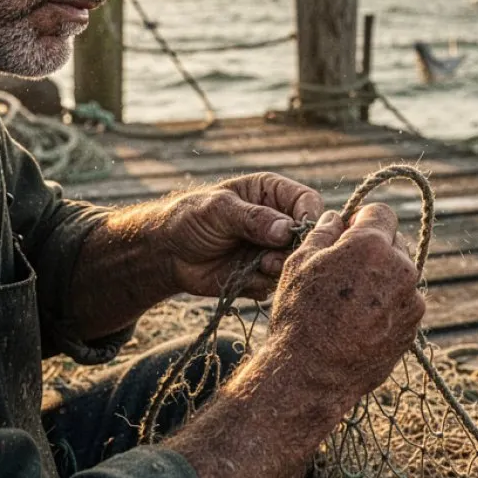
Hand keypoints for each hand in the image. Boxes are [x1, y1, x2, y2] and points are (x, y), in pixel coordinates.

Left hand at [154, 172, 321, 299]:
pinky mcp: (261, 275)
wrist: (168, 253)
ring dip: (276, 268)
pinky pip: (274, 284)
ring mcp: (270, 250)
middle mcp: (277, 221)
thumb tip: (286, 230)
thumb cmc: (191, 218)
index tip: (297, 232)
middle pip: (307, 236)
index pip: (307, 201)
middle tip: (271, 257)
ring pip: (293, 263)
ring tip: (256, 265)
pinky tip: (241, 276)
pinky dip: (261, 283)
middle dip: (292, 249)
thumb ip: (252, 218)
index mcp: (272, 194)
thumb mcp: (219, 210)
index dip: (309, 217)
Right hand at [265, 204, 424, 408]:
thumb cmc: (300, 315)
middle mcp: (401, 269)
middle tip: (344, 269)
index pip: (382, 212)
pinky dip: (387, 306)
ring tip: (350, 301)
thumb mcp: (299, 263)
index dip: (361, 219)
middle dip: (374, 248)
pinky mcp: (412, 329)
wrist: (311, 375)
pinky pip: (403, 305)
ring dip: (382, 278)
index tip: (347, 233)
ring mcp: (411, 302)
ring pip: (400, 275)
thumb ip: (323, 232)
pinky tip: (359, 322)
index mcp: (372, 246)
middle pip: (395, 242)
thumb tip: (337, 218)